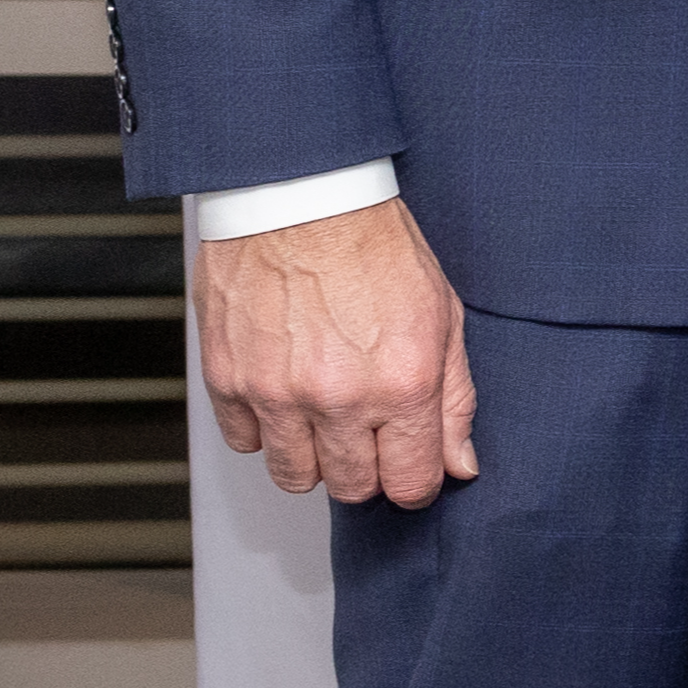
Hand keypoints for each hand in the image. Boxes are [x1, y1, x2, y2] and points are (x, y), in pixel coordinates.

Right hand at [194, 199, 477, 506]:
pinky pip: (244, 443)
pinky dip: (265, 430)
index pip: (410, 482)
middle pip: (353, 488)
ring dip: (314, 457)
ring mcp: (277, 394)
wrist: (300, 199)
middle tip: (369, 433)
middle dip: (367, 470)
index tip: (412, 469)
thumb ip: (454, 399)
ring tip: (326, 416)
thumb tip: (459, 463)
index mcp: (402, 383)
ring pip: (294, 477)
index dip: (416, 482)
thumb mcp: (443, 316)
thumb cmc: (375, 246)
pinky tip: (285, 395)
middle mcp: (338, 398)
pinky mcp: (228, 381)